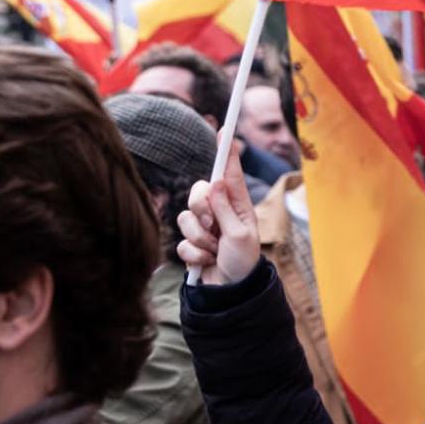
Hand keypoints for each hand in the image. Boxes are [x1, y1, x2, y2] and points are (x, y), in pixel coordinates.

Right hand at [178, 149, 258, 285]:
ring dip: (200, 239)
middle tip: (213, 228)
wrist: (230, 292)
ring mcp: (203, 227)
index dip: (226, 152)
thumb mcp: (240, 235)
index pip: (230, 174)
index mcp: (237, 206)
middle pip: (198, 193)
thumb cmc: (243, 263)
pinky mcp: (190, 243)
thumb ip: (225, 210)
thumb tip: (216, 182)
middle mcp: (218, 212)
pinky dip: (194, 254)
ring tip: (214, 251)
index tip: (223, 131)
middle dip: (202, 211)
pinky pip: (181, 241)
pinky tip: (206, 262)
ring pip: (185, 218)